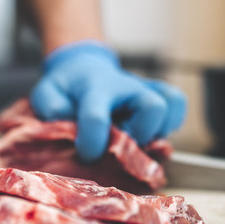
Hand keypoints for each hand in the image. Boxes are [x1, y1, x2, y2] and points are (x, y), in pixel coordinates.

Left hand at [29, 40, 186, 161]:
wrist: (82, 68)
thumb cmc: (66, 89)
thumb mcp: (47, 93)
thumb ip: (51, 108)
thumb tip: (67, 123)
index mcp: (94, 89)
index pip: (97, 116)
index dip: (92, 142)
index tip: (87, 154)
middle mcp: (126, 87)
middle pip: (152, 107)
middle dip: (140, 135)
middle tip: (123, 146)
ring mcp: (145, 90)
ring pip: (171, 105)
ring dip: (159, 130)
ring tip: (139, 140)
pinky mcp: (158, 95)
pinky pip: (177, 105)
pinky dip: (171, 123)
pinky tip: (151, 134)